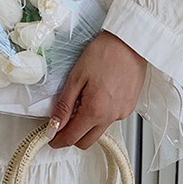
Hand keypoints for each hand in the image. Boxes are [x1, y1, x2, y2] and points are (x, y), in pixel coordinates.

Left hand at [46, 30, 147, 149]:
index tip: (50, 137)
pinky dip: (99, 115)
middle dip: (71, 137)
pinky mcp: (128, 108)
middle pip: (85, 141)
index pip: (72, 138)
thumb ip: (64, 105)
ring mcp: (121, 114)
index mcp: (95, 110)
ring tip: (83, 101)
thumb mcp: (76, 77)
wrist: (131, 41)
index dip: (57, 140)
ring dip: (86, 125)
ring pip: (98, 131)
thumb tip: (54, 125)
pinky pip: (109, 120)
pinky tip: (98, 96)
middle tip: (62, 123)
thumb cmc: (106, 52)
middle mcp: (110, 117)